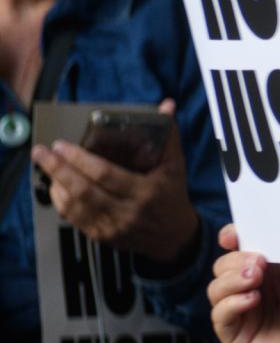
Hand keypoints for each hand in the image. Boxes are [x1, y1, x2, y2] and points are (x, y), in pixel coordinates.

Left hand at [34, 99, 196, 265]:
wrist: (174, 237)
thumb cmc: (172, 196)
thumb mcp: (175, 166)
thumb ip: (168, 136)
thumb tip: (167, 105)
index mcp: (146, 191)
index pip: (105, 174)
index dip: (80, 159)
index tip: (62, 145)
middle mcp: (127, 211)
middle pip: (84, 190)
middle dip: (58, 169)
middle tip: (42, 152)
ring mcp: (112, 226)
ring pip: (74, 205)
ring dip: (56, 184)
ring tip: (46, 165)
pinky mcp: (101, 235)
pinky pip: (73, 218)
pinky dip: (60, 201)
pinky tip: (56, 186)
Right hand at [208, 228, 279, 342]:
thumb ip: (275, 250)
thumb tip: (247, 234)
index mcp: (264, 270)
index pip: (235, 251)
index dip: (230, 241)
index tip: (230, 237)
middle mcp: (249, 289)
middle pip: (220, 268)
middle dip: (235, 262)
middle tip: (259, 263)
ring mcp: (240, 312)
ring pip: (215, 290)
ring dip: (232, 281)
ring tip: (256, 279)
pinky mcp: (235, 336)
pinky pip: (219, 316)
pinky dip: (231, 304)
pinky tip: (252, 300)